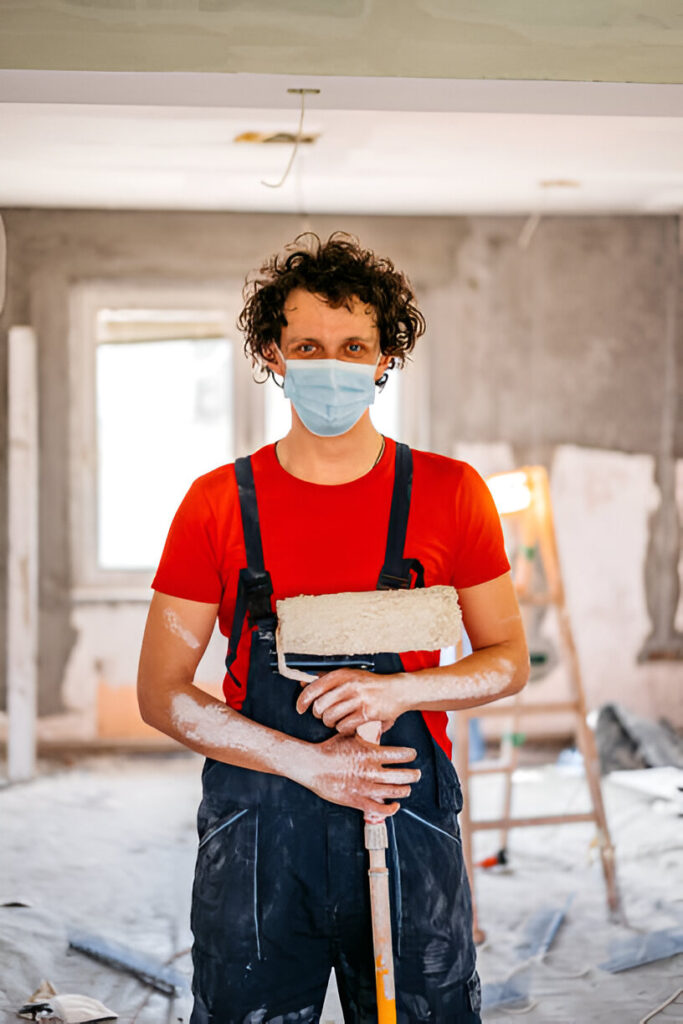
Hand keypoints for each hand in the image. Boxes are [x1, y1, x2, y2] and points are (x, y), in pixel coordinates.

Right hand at [292, 733, 419, 817]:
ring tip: (407, 788)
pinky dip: (391, 809)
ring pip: (394, 792)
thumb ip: (365, 731)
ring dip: (404, 790)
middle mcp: (371, 771)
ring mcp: (365, 787)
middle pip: (402, 775)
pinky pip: (379, 809)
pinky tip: (395, 806)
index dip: (410, 755)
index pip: (400, 755)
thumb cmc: (329, 748)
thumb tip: (374, 720)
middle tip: (417, 773)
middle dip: (413, 775)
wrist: (312, 765)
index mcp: (371, 753)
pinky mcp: (357, 800)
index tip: (413, 755)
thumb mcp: (350, 734)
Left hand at [296, 668, 407, 734]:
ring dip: (330, 723)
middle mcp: (349, 685)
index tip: (300, 708)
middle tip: (323, 716)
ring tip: (337, 721)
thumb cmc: (372, 685)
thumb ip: (327, 679)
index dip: (303, 700)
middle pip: (320, 706)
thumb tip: (304, 683)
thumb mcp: (350, 675)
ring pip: (330, 718)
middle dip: (318, 714)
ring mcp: (358, 700)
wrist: (398, 691)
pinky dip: (342, 729)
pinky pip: (343, 726)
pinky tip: (348, 725)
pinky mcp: (366, 714)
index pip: (314, 688)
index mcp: (343, 674)